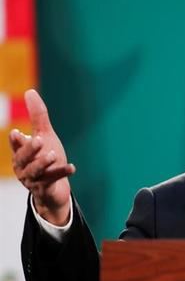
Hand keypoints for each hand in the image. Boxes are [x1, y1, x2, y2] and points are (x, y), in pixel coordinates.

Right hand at [9, 89, 74, 225]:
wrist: (54, 188)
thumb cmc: (47, 158)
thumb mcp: (44, 135)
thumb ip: (37, 116)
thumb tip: (30, 91)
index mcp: (21, 154)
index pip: (16, 146)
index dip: (16, 141)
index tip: (17, 132)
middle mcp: (23, 167)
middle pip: (23, 159)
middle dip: (29, 150)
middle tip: (38, 140)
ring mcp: (33, 180)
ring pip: (35, 172)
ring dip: (43, 163)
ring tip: (53, 155)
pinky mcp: (45, 189)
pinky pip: (52, 181)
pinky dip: (62, 173)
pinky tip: (72, 167)